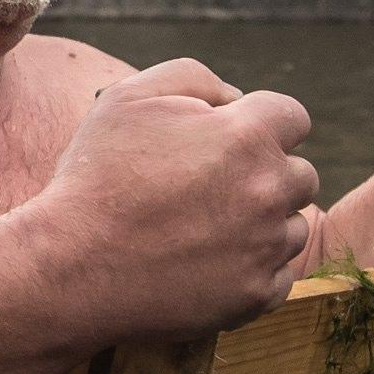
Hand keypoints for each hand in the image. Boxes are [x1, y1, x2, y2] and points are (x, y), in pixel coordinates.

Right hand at [30, 60, 318, 342]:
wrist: (72, 267)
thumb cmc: (97, 177)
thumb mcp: (130, 98)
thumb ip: (195, 78)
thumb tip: (235, 98)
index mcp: (246, 135)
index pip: (293, 117)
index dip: (261, 125)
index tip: (231, 142)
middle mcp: (269, 190)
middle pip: (301, 174)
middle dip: (267, 175)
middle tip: (214, 187)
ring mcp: (265, 247)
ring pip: (293, 227)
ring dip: (264, 224)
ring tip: (205, 229)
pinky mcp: (255, 295)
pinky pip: (278, 276)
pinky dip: (253, 270)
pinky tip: (209, 264)